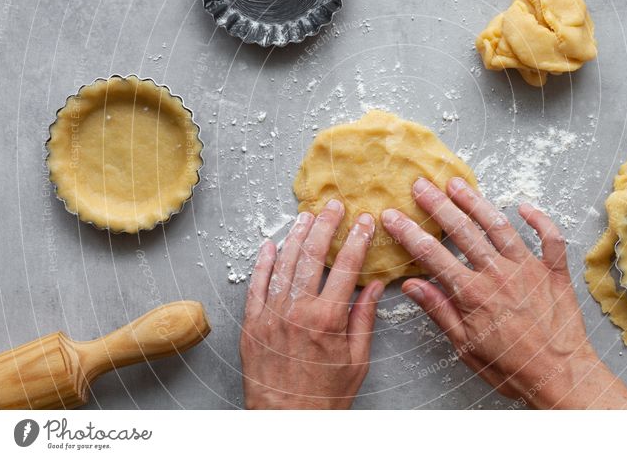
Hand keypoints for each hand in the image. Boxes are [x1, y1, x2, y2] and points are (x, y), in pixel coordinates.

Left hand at [240, 200, 383, 408]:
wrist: (287, 420)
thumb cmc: (325, 397)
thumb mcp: (357, 360)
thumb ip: (364, 319)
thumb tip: (374, 286)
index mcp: (327, 318)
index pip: (346, 266)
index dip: (357, 239)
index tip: (364, 221)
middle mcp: (297, 310)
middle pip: (312, 255)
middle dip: (325, 226)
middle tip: (333, 207)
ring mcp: (271, 315)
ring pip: (283, 264)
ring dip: (296, 236)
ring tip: (306, 217)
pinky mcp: (252, 324)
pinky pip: (255, 285)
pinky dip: (262, 263)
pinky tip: (270, 245)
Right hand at [381, 177, 626, 408]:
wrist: (562, 377)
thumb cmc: (512, 369)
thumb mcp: (466, 347)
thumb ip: (440, 311)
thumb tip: (413, 285)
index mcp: (473, 293)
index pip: (432, 255)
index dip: (409, 232)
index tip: (392, 216)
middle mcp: (499, 273)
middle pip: (463, 230)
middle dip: (438, 205)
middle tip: (421, 185)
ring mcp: (529, 268)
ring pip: (499, 225)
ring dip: (476, 202)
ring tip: (457, 184)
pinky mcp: (555, 271)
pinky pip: (549, 237)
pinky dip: (539, 219)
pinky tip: (524, 205)